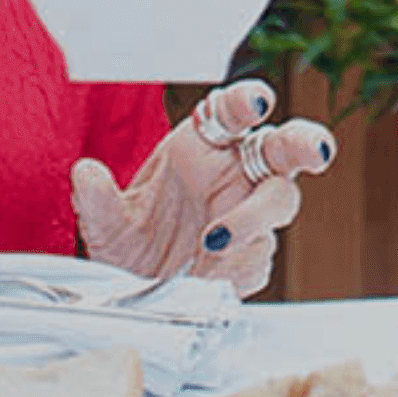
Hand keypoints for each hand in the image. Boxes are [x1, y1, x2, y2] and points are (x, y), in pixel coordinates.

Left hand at [71, 79, 335, 296]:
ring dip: (254, 222)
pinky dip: (237, 267)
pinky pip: (259, 257)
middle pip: (288, 148)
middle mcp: (240, 173)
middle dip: (306, 144)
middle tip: (313, 152)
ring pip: (280, 203)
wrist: (140, 294)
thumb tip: (84, 172)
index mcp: (207, 144)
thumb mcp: (107, 222)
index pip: (234, 111)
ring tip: (213, 244)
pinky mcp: (254, 255)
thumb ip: (97, 199)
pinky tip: (210, 278)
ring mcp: (253, 213)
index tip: (255, 103)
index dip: (248, 102)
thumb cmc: (134, 240)